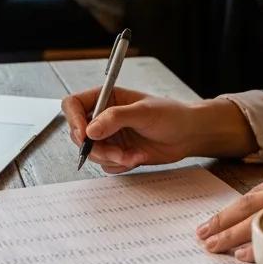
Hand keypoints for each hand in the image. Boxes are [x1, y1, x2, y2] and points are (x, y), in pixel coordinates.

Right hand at [61, 88, 256, 173]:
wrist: (189, 135)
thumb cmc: (171, 115)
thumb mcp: (144, 112)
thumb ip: (115, 118)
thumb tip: (90, 130)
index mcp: (106, 98)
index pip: (74, 105)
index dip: (73, 120)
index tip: (84, 136)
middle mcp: (104, 117)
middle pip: (79, 134)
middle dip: (97, 147)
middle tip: (117, 152)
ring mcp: (110, 136)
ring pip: (92, 153)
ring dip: (111, 158)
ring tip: (133, 156)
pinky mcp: (118, 152)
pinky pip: (106, 164)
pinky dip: (120, 165)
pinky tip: (137, 157)